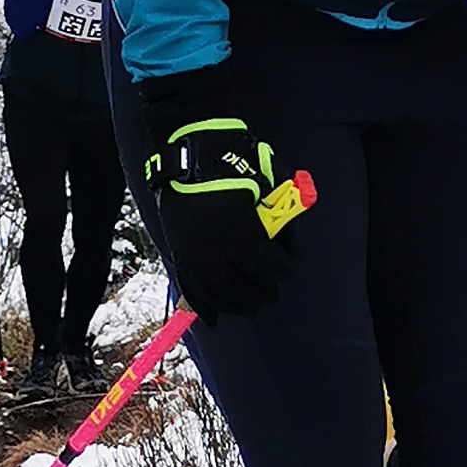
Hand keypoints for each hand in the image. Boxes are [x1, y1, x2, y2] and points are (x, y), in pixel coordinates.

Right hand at [133, 72, 299, 320]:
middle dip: (260, 294)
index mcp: (241, 228)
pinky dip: (201, 305)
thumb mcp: (268, 177)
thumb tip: (288, 233)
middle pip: (242, 285)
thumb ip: (280, 208)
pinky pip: (190, 285)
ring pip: (216, 291)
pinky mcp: (178, 248)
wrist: (191, 146)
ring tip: (249, 309)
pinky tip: (212, 321)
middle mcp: (216, 245)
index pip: (266, 264)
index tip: (287, 271)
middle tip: (270, 298)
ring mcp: (193, 249)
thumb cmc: (234, 158)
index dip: (281, 271)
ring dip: (235, 304)